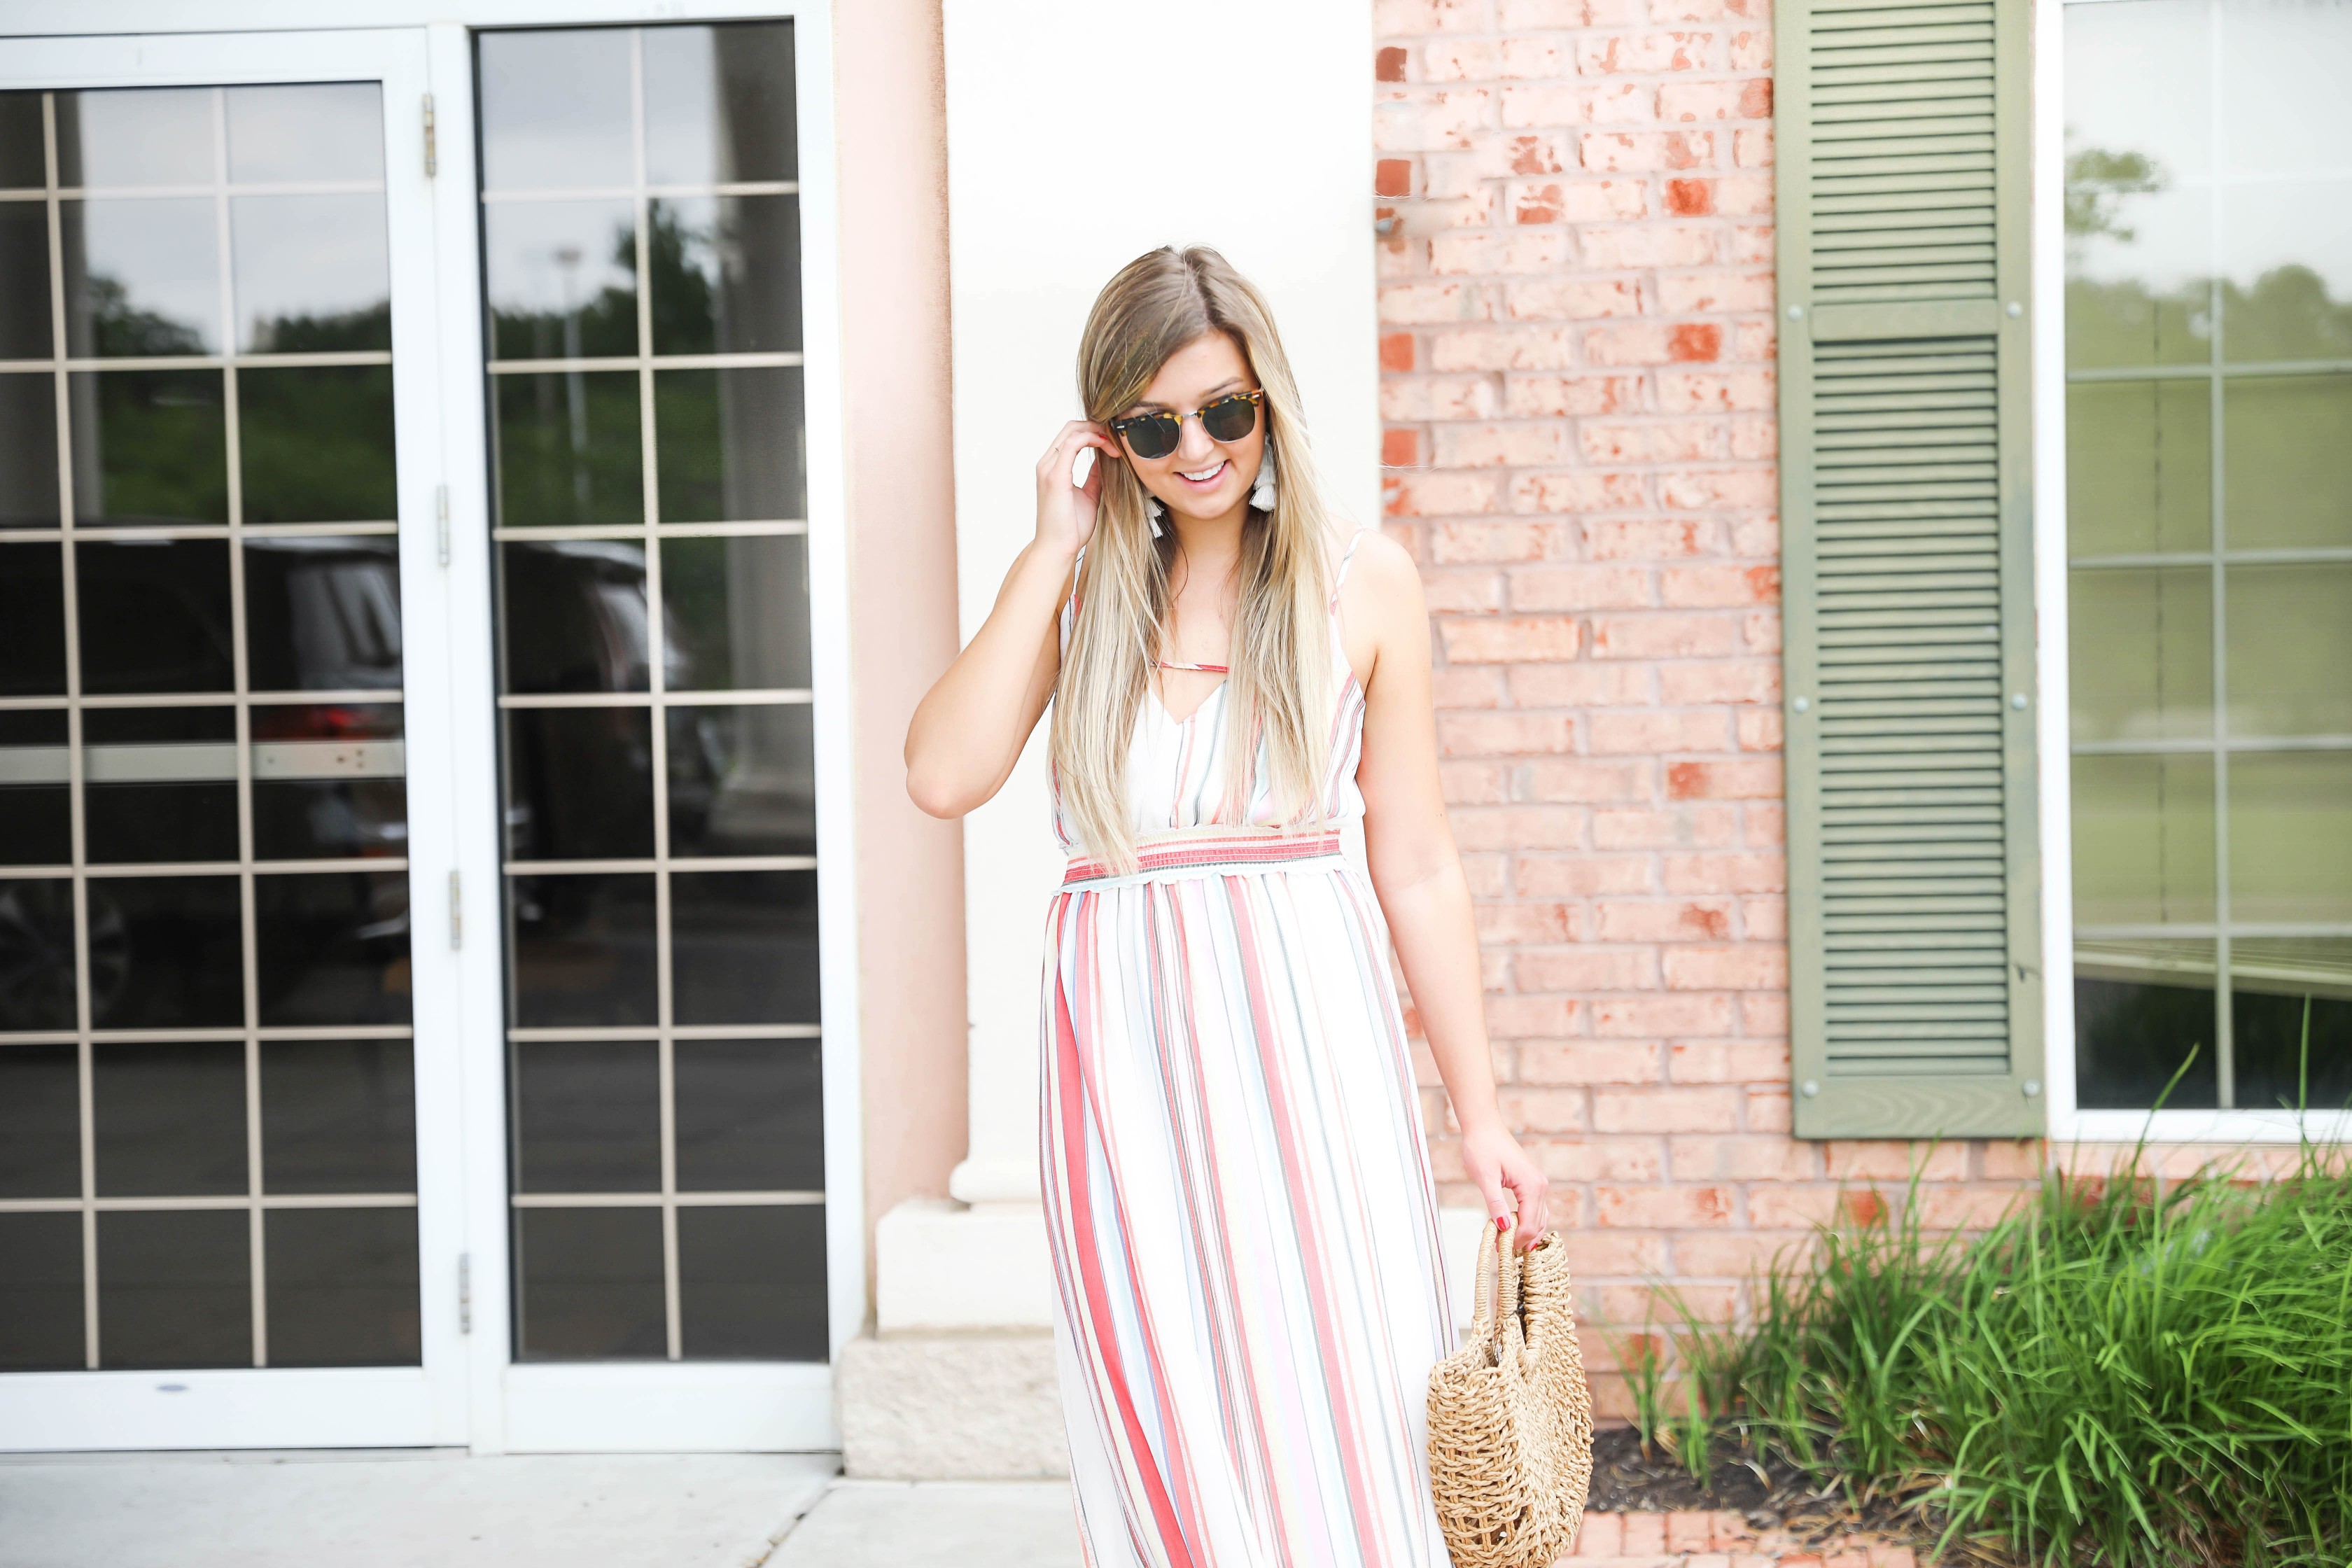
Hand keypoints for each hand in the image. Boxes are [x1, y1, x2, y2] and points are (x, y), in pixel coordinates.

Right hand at [1035, 420, 1118, 560]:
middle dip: (1097, 426)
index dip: (1094, 432)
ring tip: (1115, 443)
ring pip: (1072, 430)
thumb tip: (1105, 462)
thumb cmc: (1071, 528)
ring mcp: (1049, 468)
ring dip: (1097, 431)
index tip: (1115, 444)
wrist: (1058, 548)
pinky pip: (1072, 444)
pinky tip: (1107, 447)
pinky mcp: (1055, 476)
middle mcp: (1047, 464)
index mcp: (1053, 468)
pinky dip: (1091, 439)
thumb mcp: (1088, 496)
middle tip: (1118, 437)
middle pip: (1071, 427)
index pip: (1071, 435)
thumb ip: (1094, 477)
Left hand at [1460, 1118, 1549, 1251]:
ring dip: (1526, 1233)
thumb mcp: (1485, 1177)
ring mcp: (1538, 1184)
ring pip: (1540, 1218)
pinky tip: (1514, 1230)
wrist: (1484, 1126)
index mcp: (1532, 1186)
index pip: (1529, 1224)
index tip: (1498, 1250)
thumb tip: (1505, 1228)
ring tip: (1506, 1246)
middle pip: (1537, 1224)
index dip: (1515, 1241)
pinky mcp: (1532, 1183)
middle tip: (1501, 1252)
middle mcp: (1540, 1186)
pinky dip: (1527, 1222)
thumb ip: (1496, 1204)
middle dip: (1521, 1240)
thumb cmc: (1482, 1147)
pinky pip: (1535, 1209)